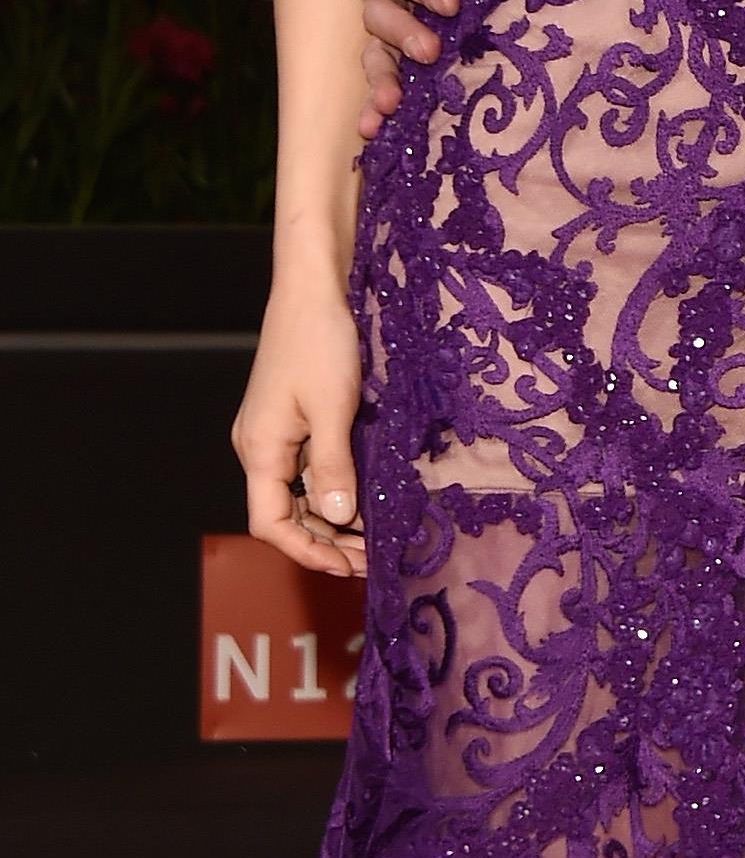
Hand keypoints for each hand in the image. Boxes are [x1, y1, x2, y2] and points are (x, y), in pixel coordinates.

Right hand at [235, 278, 366, 578]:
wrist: (312, 290)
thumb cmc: (319, 341)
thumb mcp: (333, 407)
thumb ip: (332, 466)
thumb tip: (336, 516)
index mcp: (259, 449)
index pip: (269, 523)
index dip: (305, 551)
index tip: (346, 566)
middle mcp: (259, 447)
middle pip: (284, 515)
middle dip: (324, 543)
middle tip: (370, 561)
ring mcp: (274, 435)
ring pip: (297, 496)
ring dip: (331, 521)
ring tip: (372, 540)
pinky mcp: (291, 422)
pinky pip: (306, 471)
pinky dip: (332, 492)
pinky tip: (363, 501)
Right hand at [355, 0, 478, 134]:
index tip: (451, 1)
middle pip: (376, 12)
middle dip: (399, 33)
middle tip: (430, 51)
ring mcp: (398, 17)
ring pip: (374, 50)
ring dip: (379, 77)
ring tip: (390, 105)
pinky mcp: (413, 44)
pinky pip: (386, 74)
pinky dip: (376, 102)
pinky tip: (374, 132)